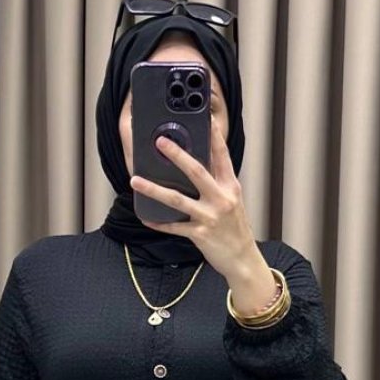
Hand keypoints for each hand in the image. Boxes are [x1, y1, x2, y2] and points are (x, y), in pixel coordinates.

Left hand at [129, 112, 275, 307]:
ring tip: (135, 180)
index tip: (205, 119)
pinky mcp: (200, 235)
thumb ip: (217, 183)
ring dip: (154, 189)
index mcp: (231, 187)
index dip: (213, 136)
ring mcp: (210, 217)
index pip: (222, 156)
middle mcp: (221, 199)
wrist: (243, 260)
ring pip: (177, 199)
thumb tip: (196, 165)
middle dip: (177, 155)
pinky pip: (174, 227)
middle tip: (160, 141)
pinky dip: (159, 223)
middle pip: (196, 171)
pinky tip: (146, 218)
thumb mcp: (232, 201)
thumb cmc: (235, 229)